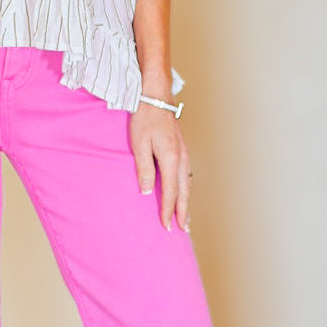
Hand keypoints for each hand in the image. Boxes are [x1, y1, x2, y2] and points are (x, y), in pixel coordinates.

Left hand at [129, 102, 190, 230]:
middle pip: (184, 191)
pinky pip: (186, 173)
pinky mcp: (181, 147)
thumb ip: (144, 169)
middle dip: (183, 212)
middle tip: (182, 230)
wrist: (156, 96)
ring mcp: (183, 151)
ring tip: (185, 216)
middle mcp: (181, 157)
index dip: (168, 211)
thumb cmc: (144, 117)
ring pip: (187, 182)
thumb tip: (147, 192)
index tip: (166, 226)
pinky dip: (186, 187)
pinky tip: (182, 190)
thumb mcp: (138, 143)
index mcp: (170, 158)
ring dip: (186, 201)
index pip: (171, 192)